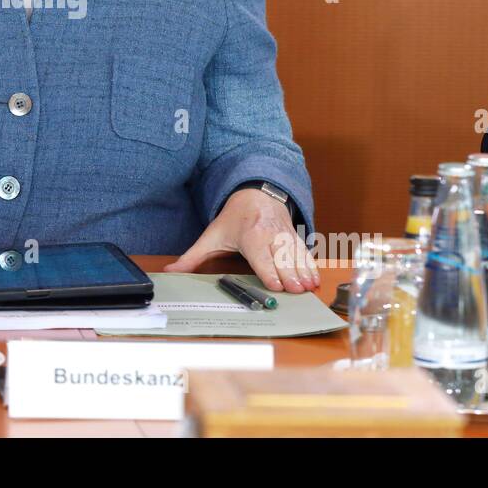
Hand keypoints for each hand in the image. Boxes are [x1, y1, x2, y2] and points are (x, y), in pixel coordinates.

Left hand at [163, 188, 318, 291]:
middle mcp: (270, 235)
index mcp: (250, 235)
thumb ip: (193, 257)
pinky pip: (305, 253)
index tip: (276, 286)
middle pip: (282, 258)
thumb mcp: (212, 235)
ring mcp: (285, 236)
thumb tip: (171, 271)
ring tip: (309, 288)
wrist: (257, 195)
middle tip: (297, 292)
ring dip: (304, 272)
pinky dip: (311, 266)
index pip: (260, 255)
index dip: (268, 271)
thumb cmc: (234, 219)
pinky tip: (316, 280)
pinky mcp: (295, 238)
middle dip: (290, 275)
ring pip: (296, 255)